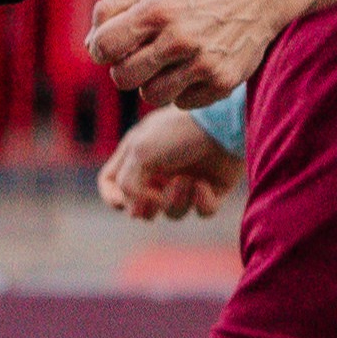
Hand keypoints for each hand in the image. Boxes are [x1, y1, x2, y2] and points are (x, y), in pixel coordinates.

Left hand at [84, 0, 291, 111]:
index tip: (113, 46)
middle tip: (140, 57)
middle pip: (123, 78)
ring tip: (167, 64)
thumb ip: (112, 11)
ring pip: (150, 96)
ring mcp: (203, 64)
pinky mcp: (223, 84)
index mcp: (157, 10)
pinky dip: (182, 91)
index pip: (104, 46)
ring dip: (152, 83)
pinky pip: (181, 103)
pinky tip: (193, 70)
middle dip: (124, 69)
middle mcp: (180, 38)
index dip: (101, 50)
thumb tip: (90, 47)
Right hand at [98, 109, 240, 220]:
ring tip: (188, 181)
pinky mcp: (212, 189)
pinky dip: (202, 202)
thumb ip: (126, 184)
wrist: (225, 126)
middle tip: (155, 199)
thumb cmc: (177, 134)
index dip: (112, 196)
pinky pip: (202, 212)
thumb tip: (134, 210)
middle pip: (142, 206)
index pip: (111, 181)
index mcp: (137, 154)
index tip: (123, 203)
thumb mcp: (140, 152)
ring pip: (173, 212)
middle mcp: (159, 169)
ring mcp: (186, 180)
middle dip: (148, 207)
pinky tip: (205, 185)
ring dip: (177, 201)